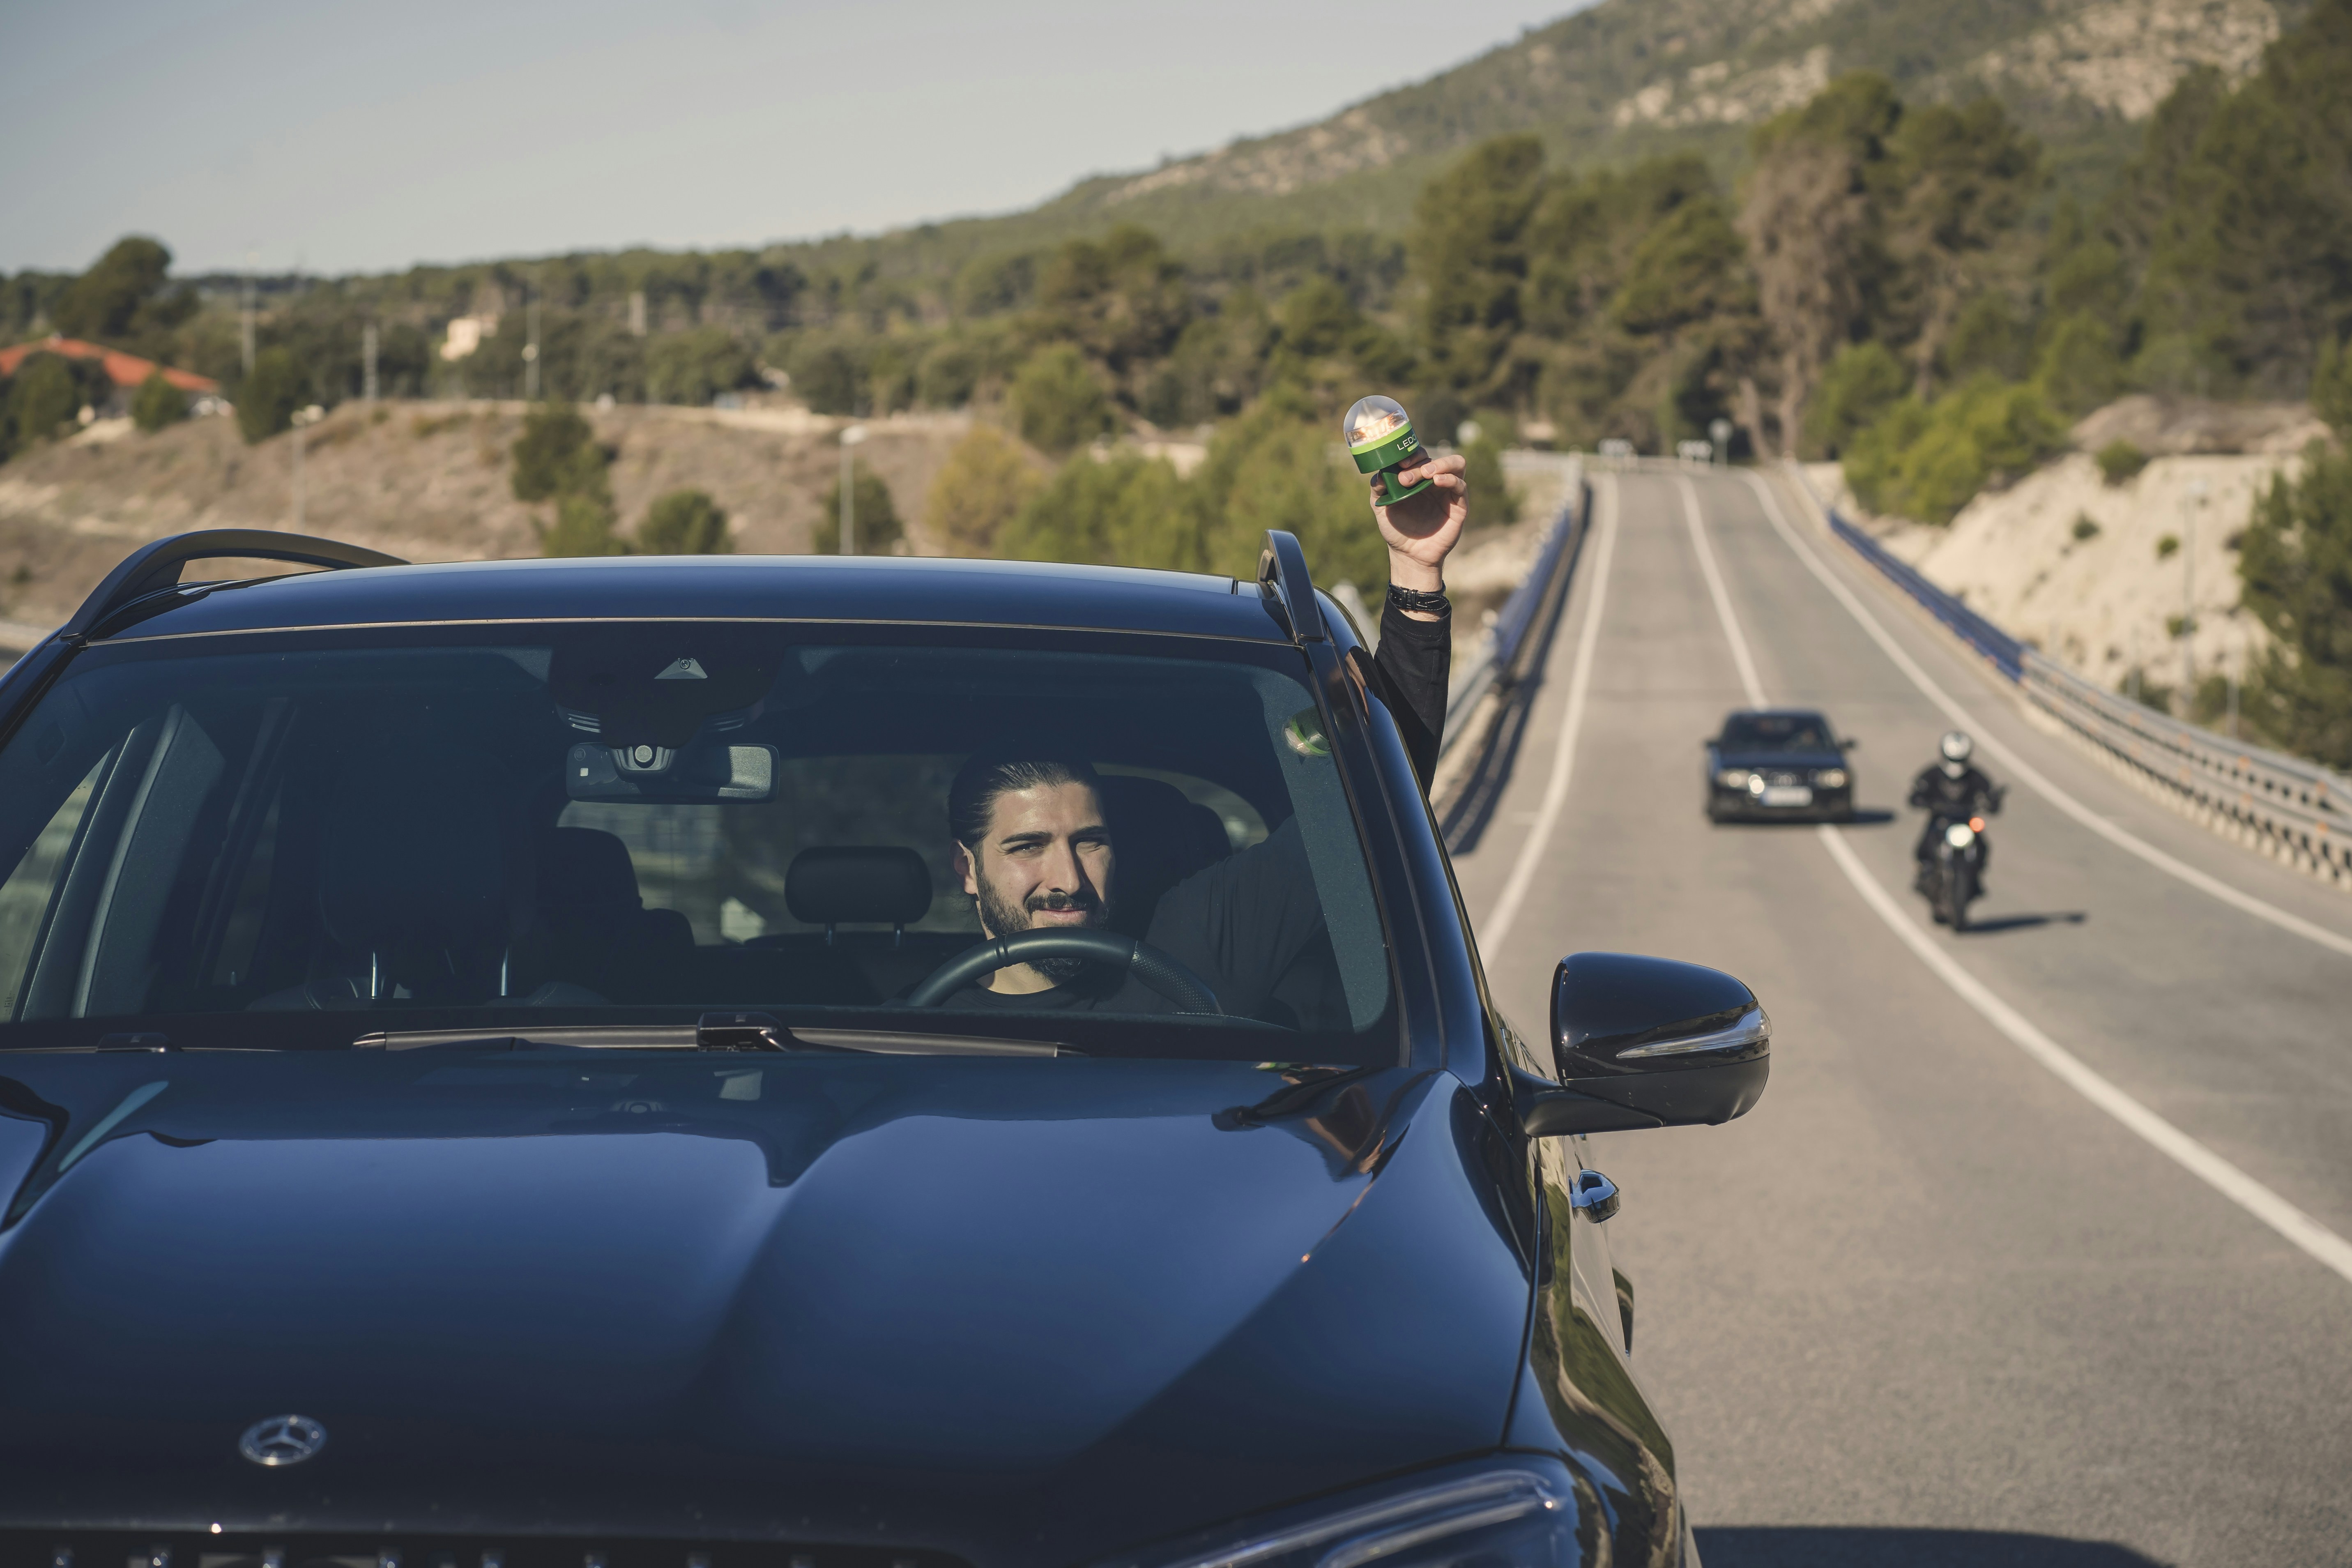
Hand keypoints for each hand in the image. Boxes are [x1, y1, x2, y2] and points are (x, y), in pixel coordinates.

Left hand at [1371, 451, 1467, 599]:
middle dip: (1419, 464)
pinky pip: (1461, 485)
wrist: (1409, 554)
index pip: (1420, 456)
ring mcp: (1448, 491)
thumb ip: (1378, 488)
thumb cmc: (1397, 529)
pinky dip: (1450, 479)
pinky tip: (1437, 481)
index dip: (1411, 455)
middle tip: (1405, 479)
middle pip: (1435, 459)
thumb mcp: (1381, 507)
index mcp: (1418, 477)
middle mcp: (1434, 481)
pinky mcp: (1459, 505)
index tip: (1399, 463)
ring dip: (1441, 464)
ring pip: (1456, 464)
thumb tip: (1380, 472)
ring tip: (1426, 474)